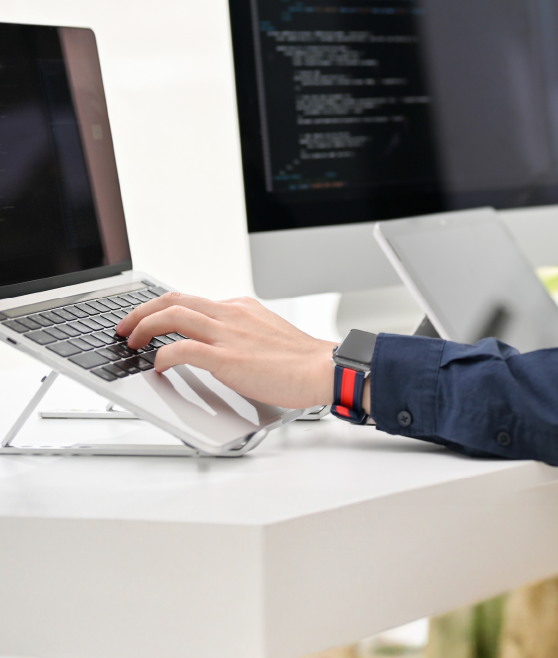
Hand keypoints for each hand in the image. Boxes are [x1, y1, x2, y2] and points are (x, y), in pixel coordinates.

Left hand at [118, 292, 336, 409]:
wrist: (322, 369)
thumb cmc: (298, 359)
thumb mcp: (264, 332)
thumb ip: (238, 331)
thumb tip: (212, 343)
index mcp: (239, 308)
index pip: (189, 298)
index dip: (158, 307)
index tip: (144, 320)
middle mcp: (231, 315)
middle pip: (173, 300)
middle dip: (140, 312)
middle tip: (125, 329)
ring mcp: (228, 335)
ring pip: (172, 316)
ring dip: (143, 328)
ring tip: (133, 343)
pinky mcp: (227, 359)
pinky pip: (182, 350)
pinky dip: (163, 355)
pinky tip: (158, 366)